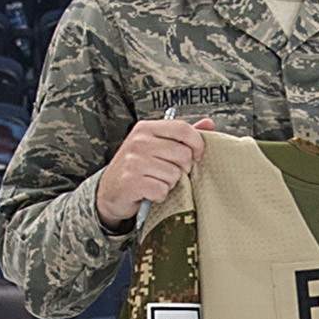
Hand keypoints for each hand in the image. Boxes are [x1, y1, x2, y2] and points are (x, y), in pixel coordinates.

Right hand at [90, 114, 216, 228]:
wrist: (109, 191)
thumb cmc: (137, 167)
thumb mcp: (155, 145)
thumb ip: (181, 135)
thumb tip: (209, 124)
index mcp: (146, 128)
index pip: (182, 129)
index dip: (197, 143)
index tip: (196, 155)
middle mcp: (138, 142)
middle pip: (183, 155)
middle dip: (181, 168)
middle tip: (167, 172)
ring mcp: (133, 161)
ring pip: (174, 175)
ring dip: (169, 183)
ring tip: (155, 181)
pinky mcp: (132, 182)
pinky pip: (162, 190)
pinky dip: (159, 195)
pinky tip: (149, 192)